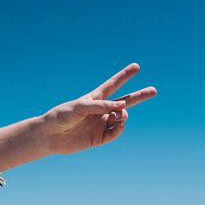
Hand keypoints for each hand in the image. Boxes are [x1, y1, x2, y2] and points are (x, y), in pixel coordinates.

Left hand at [42, 63, 156, 153]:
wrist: (50, 136)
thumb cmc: (61, 116)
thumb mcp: (79, 107)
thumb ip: (99, 106)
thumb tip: (121, 107)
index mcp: (95, 98)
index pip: (113, 84)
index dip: (124, 76)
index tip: (136, 66)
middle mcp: (100, 111)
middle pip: (125, 102)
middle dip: (139, 96)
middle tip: (154, 90)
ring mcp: (101, 124)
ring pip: (121, 118)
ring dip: (123, 115)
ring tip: (118, 115)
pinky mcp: (99, 138)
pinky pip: (114, 133)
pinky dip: (119, 129)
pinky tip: (118, 125)